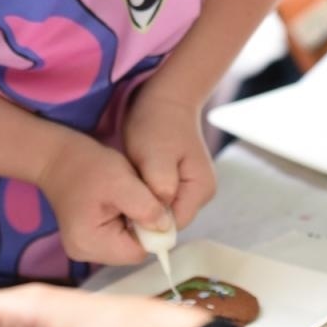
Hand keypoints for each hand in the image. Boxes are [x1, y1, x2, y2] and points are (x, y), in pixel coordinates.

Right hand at [34, 132, 165, 265]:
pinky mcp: (86, 240)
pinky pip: (117, 238)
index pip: (138, 251)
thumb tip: (166, 228)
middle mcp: (84, 253)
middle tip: (138, 198)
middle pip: (132, 251)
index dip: (152, 231)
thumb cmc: (89, 166)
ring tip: (127, 198)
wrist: (57, 158)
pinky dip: (124, 222)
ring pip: (126, 244)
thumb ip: (147, 208)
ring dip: (134, 223)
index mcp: (91, 244)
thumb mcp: (122, 182)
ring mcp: (83, 248)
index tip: (152, 205)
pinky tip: (119, 203)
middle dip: (142, 227)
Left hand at [122, 91, 216, 228]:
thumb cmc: (158, 124)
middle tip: (125, 193)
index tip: (125, 209)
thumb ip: (160, 188)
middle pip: (169, 221)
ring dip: (144, 203)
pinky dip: (146, 194)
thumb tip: (159, 220)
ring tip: (129, 183)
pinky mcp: (180, 183)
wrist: (165, 99)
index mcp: (201, 190)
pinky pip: (161, 200)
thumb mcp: (154, 155)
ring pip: (163, 211)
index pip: (173, 226)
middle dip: (145, 213)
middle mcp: (201, 194)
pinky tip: (135, 180)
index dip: (148, 224)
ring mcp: (192, 189)